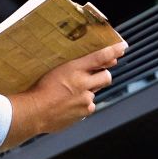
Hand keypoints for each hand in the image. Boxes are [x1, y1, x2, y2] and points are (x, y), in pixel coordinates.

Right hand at [1, 41, 128, 150]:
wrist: (34, 112)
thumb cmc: (39, 90)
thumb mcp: (54, 69)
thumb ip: (75, 66)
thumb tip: (92, 64)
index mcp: (74, 68)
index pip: (100, 56)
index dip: (114, 50)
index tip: (122, 46)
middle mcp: (83, 83)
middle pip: (106, 76)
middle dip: (103, 75)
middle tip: (93, 76)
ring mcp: (86, 98)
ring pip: (95, 92)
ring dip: (88, 91)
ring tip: (68, 94)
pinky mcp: (85, 111)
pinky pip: (88, 106)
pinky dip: (82, 105)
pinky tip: (67, 104)